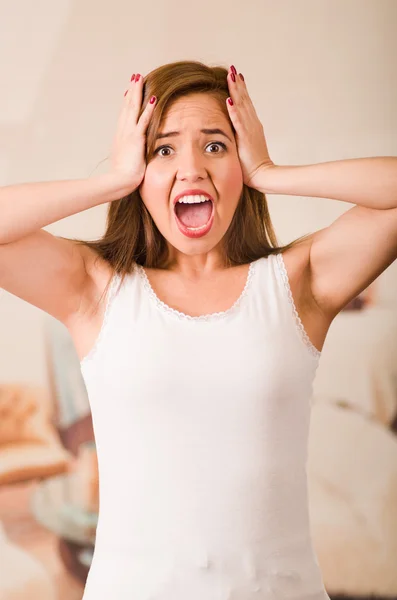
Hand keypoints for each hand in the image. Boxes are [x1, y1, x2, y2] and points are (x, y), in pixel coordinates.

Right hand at [109, 73, 156, 189]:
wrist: (118, 182)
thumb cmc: (122, 177)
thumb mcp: (125, 163)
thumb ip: (128, 156)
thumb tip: (129, 156)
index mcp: (120, 138)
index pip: (124, 116)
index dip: (127, 102)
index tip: (129, 91)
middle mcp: (122, 132)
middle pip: (127, 107)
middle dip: (131, 92)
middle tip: (135, 77)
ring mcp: (128, 134)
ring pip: (133, 109)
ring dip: (137, 93)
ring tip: (140, 78)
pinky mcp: (136, 139)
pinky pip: (143, 121)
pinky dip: (148, 109)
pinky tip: (153, 98)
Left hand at [226, 66, 275, 188]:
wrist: (263, 175)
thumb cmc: (253, 165)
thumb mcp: (247, 145)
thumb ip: (241, 135)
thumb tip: (233, 130)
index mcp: (252, 125)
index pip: (246, 104)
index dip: (241, 89)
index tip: (236, 76)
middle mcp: (252, 124)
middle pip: (245, 99)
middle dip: (238, 84)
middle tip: (233, 69)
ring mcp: (250, 129)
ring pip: (242, 105)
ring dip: (236, 90)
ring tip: (231, 75)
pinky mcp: (246, 137)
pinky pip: (238, 121)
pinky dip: (234, 110)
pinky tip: (229, 99)